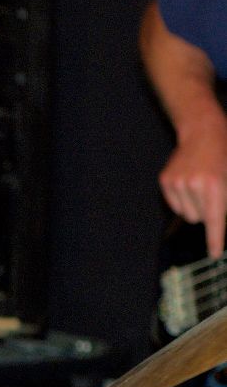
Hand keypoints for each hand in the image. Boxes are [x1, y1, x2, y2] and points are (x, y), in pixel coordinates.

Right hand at [160, 118, 226, 256]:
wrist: (204, 132)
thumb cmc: (223, 157)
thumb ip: (223, 203)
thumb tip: (217, 222)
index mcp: (215, 185)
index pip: (215, 220)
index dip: (215, 239)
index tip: (214, 254)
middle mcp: (194, 185)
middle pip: (199, 219)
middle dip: (206, 212)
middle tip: (212, 194)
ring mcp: (177, 183)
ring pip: (186, 213)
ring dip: (194, 206)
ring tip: (200, 187)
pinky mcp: (166, 181)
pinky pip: (175, 205)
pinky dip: (182, 200)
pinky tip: (188, 184)